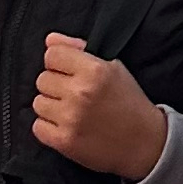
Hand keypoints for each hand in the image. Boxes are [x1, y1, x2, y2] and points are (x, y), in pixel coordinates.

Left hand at [32, 35, 167, 180]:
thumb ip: (78, 50)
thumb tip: (50, 40)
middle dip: (56, 86)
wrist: (144, 143)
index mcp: (95, 70)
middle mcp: (80, 92)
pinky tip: (67, 126)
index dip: (59, 63)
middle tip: (75, 95)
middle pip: (42, 79)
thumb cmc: (129, 103)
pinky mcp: (64, 141)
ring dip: (51, 107)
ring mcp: (70, 118)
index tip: (69, 72)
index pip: (52, 55)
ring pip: (38, 102)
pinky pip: (37, 127)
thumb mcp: (113, 68)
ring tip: (71, 112)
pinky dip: (49, 127)